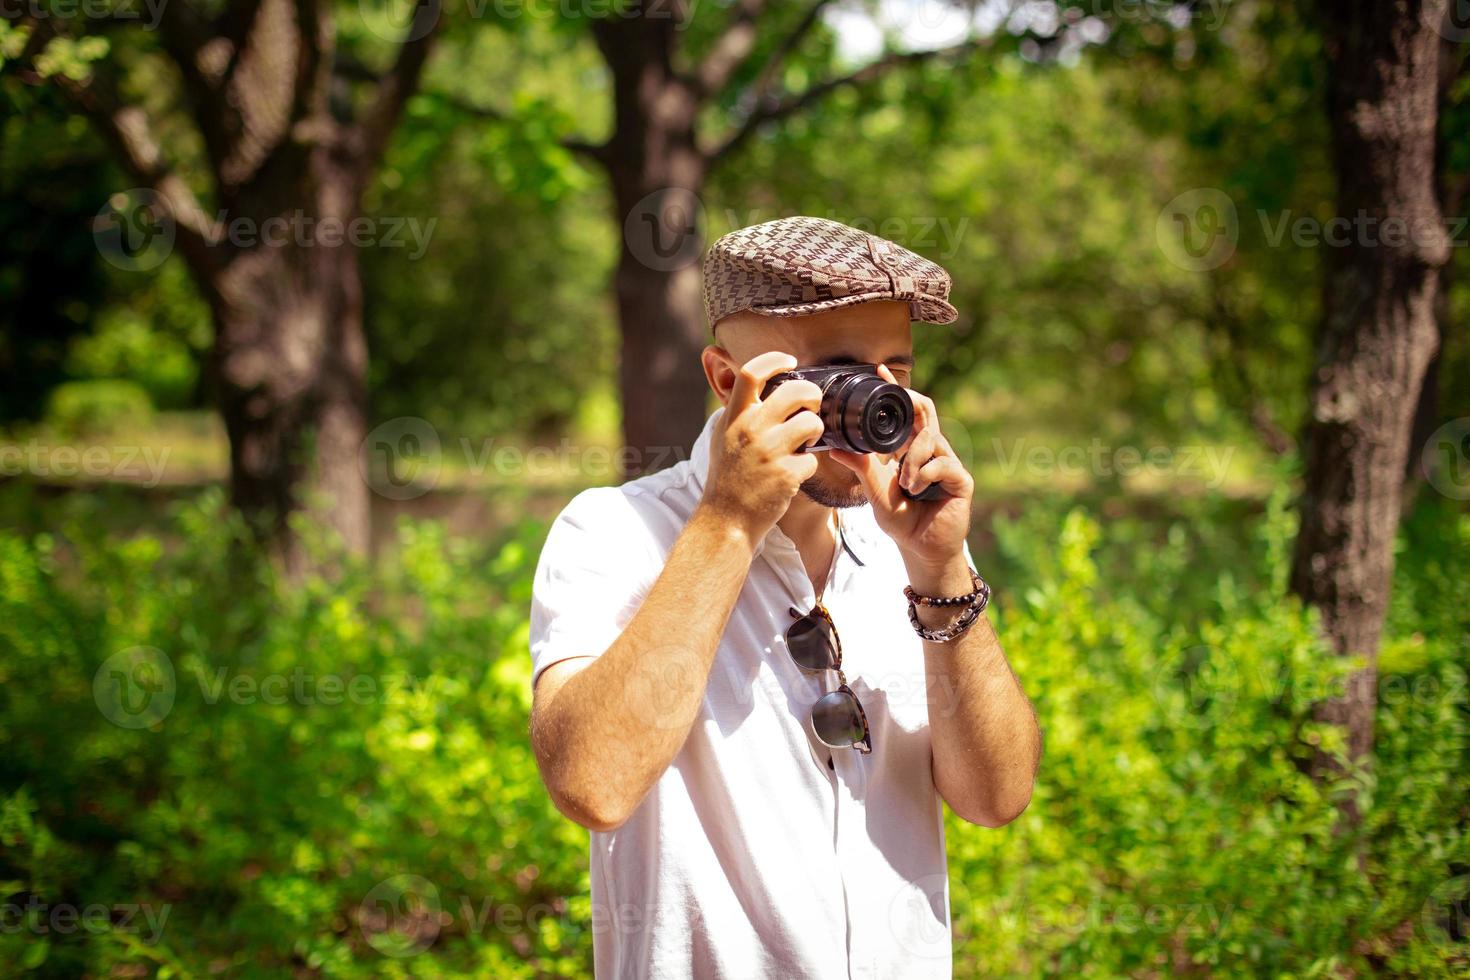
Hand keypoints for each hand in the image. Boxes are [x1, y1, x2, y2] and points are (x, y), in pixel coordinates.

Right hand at [697, 351, 824, 544]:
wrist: (726, 519)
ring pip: (812, 423)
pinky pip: (813, 459)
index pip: (752, 373)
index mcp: (734, 417)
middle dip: (812, 395)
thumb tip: (763, 385)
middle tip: (813, 405)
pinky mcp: (786, 475)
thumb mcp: (724, 436)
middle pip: (795, 392)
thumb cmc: (727, 476)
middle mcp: (750, 430)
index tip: (790, 362)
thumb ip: (740, 411)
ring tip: (804, 442)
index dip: (775, 360)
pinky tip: (794, 473)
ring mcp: (769, 452)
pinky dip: (808, 466)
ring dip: (814, 431)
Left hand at [828, 365, 973, 572]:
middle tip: (898, 402)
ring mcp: (948, 462)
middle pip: (926, 412)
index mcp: (910, 448)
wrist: (920, 549)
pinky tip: (916, 490)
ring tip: (904, 483)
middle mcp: (930, 450)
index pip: (906, 412)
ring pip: (930, 439)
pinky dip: (924, 474)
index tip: (879, 371)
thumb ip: (861, 467)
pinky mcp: (961, 478)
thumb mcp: (875, 490)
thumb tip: (836, 447)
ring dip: (911, 459)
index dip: (895, 391)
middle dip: (911, 404)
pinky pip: (942, 463)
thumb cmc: (901, 520)